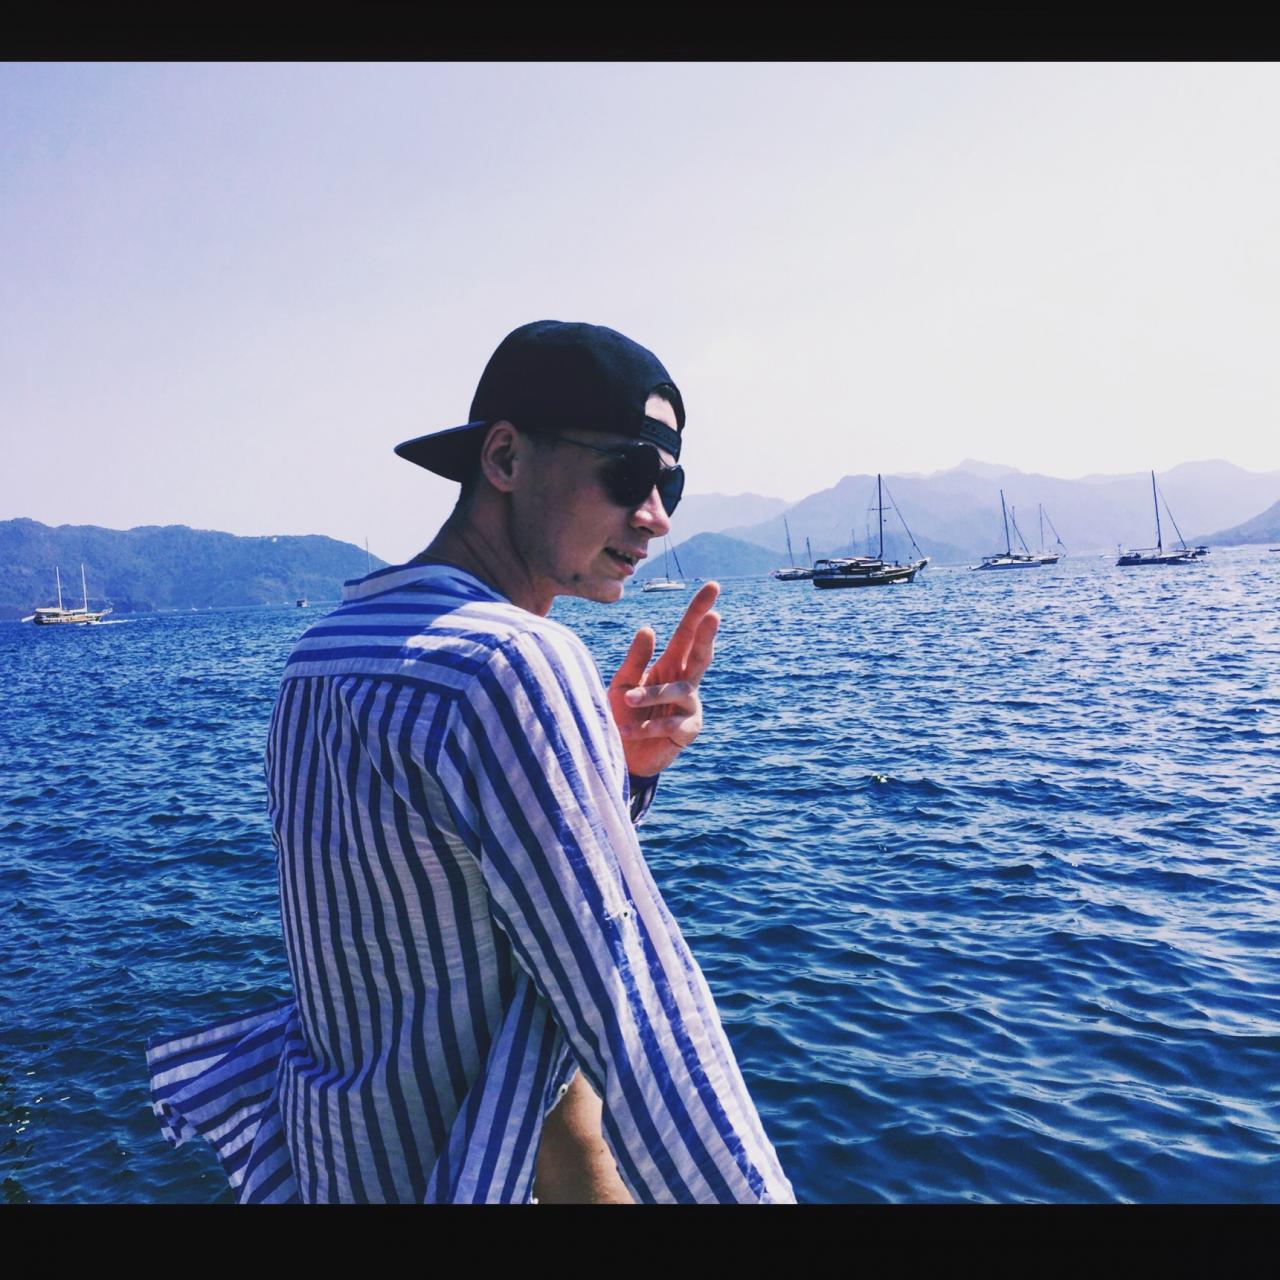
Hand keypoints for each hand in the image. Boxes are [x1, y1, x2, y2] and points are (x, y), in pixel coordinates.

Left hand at [608, 581, 719, 776]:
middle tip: (715, 615)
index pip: (686, 633)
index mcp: (670, 665)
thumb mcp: (622, 683)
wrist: (622, 755)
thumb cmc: (622, 715)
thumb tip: (649, 628)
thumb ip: (635, 658)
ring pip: (679, 690)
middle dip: (707, 634)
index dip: (699, 611)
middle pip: (700, 653)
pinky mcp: (688, 731)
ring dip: (651, 695)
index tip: (713, 586)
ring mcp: (690, 706)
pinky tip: (628, 728)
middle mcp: (684, 681)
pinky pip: (671, 724)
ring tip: (626, 699)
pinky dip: (647, 725)